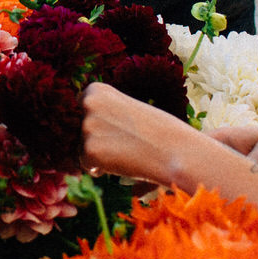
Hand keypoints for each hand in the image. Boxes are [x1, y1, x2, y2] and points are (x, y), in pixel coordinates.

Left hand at [81, 82, 195, 185]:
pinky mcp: (89, 151)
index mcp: (96, 89)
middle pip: (80, 129)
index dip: (99, 122)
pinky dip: (100, 169)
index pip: (81, 110)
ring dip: (99, 154)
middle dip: (97, 139)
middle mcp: (88, 104)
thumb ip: (104, 112)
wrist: (177, 151)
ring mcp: (87, 127)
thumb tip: (82, 128)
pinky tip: (122, 163)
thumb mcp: (128, 108)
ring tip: (127, 151)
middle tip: (125, 142)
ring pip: (82, 148)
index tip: (118, 127)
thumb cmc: (159, 130)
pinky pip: (86, 165)